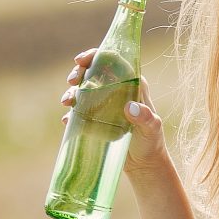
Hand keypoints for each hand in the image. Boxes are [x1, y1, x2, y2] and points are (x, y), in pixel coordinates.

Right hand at [61, 48, 170, 177]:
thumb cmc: (151, 142)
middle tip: (72, 81)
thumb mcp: (151, 129)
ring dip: (71, 92)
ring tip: (67, 102)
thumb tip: (130, 107)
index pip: (113, 61)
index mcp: (132, 84)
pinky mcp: (95, 118)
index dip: (96, 55)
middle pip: (93, 71)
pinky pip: (79, 110)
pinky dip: (71, 113)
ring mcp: (104, 104)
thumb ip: (145, 118)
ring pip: (83, 89)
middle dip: (79, 72)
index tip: (81, 61)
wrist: (143, 163)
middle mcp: (117, 90)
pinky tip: (68, 120)